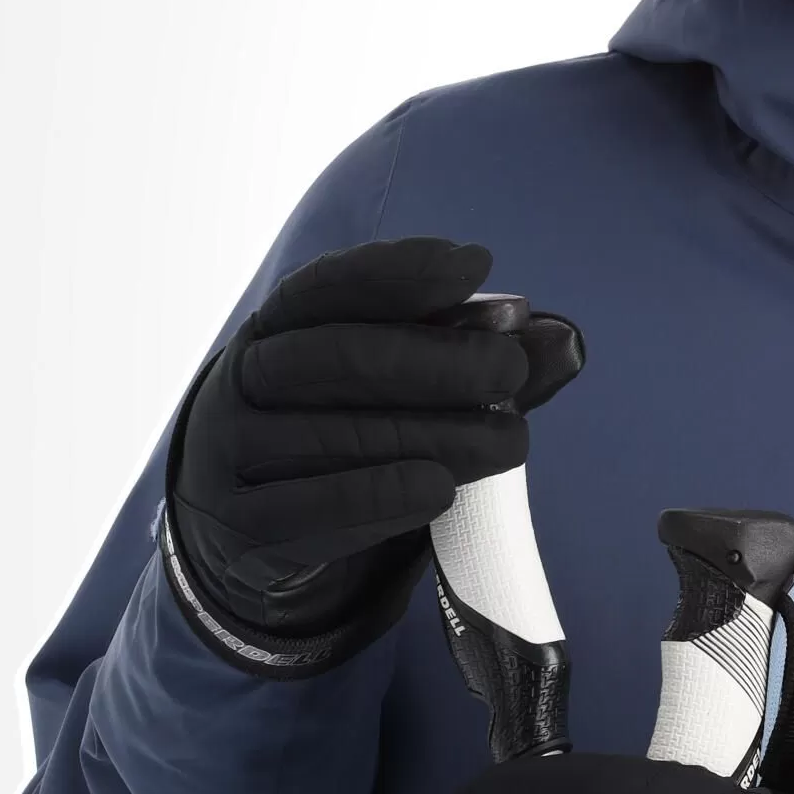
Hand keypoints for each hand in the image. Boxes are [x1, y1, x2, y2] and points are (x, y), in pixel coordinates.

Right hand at [163, 235, 579, 671]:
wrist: (258, 530)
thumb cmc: (346, 430)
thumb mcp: (401, 386)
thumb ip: (479, 357)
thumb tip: (563, 340)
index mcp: (276, 327)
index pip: (328, 286)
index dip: (399, 271)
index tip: (475, 263)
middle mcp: (241, 381)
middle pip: (336, 356)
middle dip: (434, 360)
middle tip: (511, 370)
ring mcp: (231, 455)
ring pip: (334, 436)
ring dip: (435, 436)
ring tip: (513, 441)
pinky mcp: (244, 529)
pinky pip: (312, 511)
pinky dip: (382, 497)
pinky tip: (443, 490)